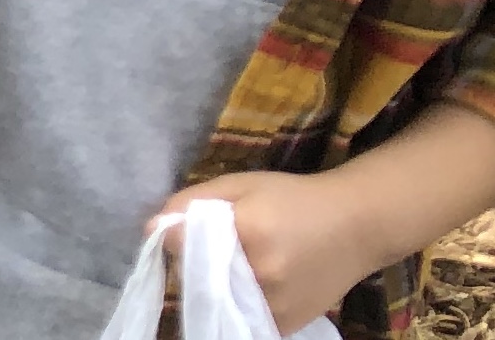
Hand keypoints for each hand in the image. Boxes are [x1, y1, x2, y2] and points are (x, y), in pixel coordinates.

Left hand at [162, 171, 390, 335]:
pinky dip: (234, 303)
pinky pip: (238, 317)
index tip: (181, 229)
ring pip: (212, 301)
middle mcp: (260, 275)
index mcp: (249, 233)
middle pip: (192, 276)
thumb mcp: (240, 185)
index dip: (174, 236)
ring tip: (235, 264)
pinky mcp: (283, 325)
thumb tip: (153, 229)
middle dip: (190, 262)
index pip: (179, 244)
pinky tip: (250, 283)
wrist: (358, 228)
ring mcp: (273, 305)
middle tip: (213, 247)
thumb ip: (191, 201)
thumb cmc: (295, 199)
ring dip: (211, 286)